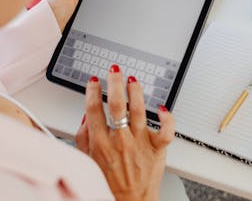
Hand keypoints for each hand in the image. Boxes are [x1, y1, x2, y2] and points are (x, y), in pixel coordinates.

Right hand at [75, 65, 175, 200]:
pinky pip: (166, 130)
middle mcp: (120, 141)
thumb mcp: (87, 160)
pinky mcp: (157, 149)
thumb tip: (86, 116)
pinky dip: (167, 117)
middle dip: (115, 83)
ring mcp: (140, 143)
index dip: (93, 91)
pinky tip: (162, 107)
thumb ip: (84, 136)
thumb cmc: (109, 182)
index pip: (94, 109)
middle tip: (115, 70)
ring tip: (133, 81)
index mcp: (101, 142)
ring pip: (139, 111)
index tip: (95, 81)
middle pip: (117, 105)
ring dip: (136, 92)